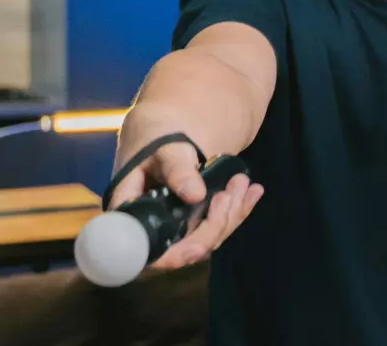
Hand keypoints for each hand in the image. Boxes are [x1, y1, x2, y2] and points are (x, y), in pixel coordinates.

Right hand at [108, 116, 262, 269]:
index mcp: (132, 216)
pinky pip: (217, 223)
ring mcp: (174, 226)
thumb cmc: (156, 138)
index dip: (176, 256)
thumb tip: (195, 195)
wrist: (163, 130)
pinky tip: (254, 192)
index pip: (151, 252)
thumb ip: (177, 169)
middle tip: (232, 190)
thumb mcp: (165, 150)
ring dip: (231, 213)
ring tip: (243, 184)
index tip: (200, 245)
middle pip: (186, 247)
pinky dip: (238, 208)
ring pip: (207, 237)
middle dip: (216, 224)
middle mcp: (152, 229)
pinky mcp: (193, 219)